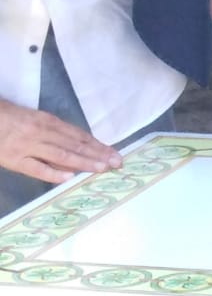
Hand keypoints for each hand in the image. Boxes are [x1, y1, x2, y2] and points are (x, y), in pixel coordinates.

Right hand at [0, 99, 122, 184]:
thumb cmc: (9, 118)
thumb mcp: (34, 120)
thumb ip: (54, 133)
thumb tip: (79, 149)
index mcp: (47, 121)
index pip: (78, 135)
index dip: (98, 145)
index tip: (114, 154)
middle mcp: (42, 132)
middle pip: (75, 145)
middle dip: (98, 154)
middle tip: (117, 163)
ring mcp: (28, 146)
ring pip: (61, 155)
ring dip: (83, 162)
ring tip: (101, 168)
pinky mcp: (14, 160)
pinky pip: (36, 168)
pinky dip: (53, 173)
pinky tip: (68, 178)